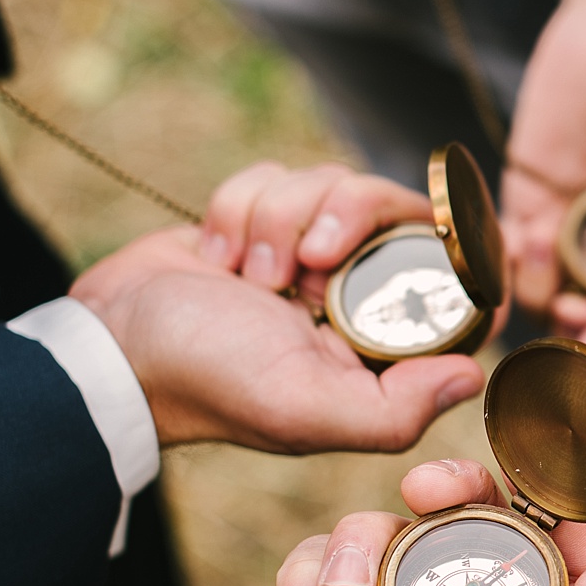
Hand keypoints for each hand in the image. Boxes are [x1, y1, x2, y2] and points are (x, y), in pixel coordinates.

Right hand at [71, 161, 484, 452]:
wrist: (110, 342)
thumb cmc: (207, 381)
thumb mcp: (306, 410)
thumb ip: (394, 409)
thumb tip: (475, 376)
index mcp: (382, 349)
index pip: (457, 287)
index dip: (462, 253)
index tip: (452, 232)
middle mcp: (355, 299)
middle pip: (396, 211)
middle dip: (345, 218)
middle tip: (303, 264)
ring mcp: (308, 256)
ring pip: (334, 183)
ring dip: (280, 217)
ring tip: (248, 274)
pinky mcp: (262, 221)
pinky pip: (280, 175)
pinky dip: (242, 207)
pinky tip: (218, 256)